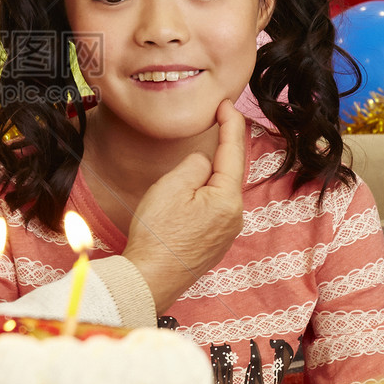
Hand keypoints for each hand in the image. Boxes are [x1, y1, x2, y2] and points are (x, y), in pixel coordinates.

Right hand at [123, 100, 244, 313]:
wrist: (149, 279)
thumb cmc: (157, 235)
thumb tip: (204, 162)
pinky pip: (212, 210)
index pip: (233, 151)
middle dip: (218, 150)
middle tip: (212, 123)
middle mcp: (234, 217)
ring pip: (218, 192)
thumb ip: (195, 165)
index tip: (225, 104)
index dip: (230, 124)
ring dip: (205, 177)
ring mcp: (225, 233)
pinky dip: (201, 196)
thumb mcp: (172, 186)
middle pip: (227, 173)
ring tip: (186, 170)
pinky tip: (184, 199)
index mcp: (227, 199)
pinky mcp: (214, 244)